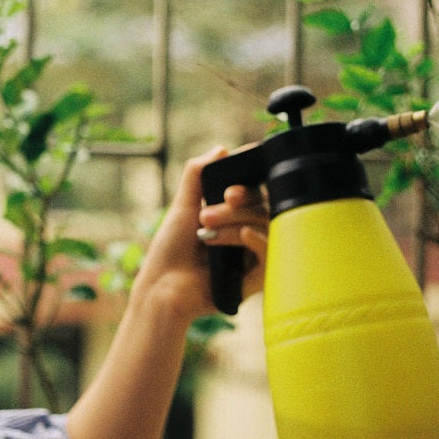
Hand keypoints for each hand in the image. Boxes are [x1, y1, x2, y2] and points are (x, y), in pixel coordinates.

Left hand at [133, 147, 268, 321]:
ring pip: (268, 223)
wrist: (164, 289)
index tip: (229, 188)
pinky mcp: (259, 276)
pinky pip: (273, 251)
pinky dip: (258, 238)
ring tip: (206, 229)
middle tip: (207, 212)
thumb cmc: (170, 252)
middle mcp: (246, 231)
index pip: (255, 190)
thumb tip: (221, 149)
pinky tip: (243, 234)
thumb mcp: (183, 207)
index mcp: (232, 215)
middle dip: (236, 204)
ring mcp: (254, 253)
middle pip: (263, 204)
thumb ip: (198, 175)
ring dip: (237, 220)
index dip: (248, 184)